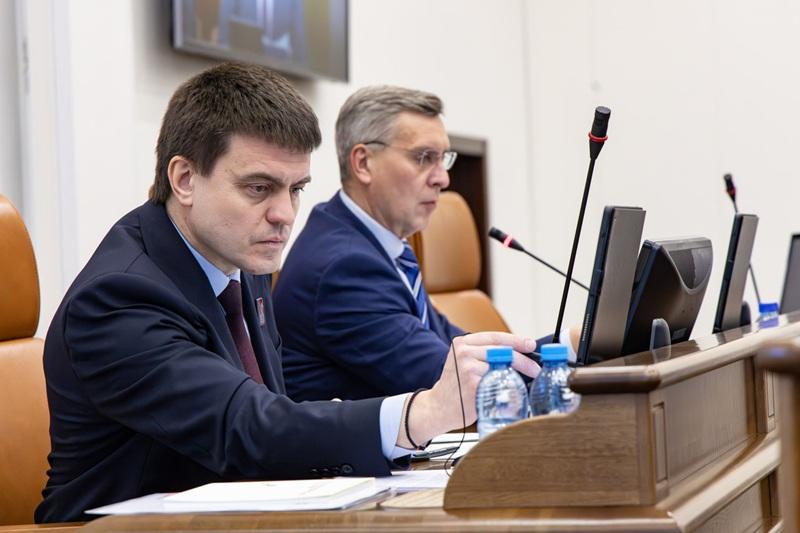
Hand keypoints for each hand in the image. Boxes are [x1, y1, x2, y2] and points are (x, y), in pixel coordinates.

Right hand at [397, 332, 537, 448]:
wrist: (439, 407)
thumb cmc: (458, 386)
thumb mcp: (465, 362)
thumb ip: (485, 354)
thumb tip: (518, 353)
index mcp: (463, 343)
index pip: (495, 337)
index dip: (516, 340)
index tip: (531, 345)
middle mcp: (463, 352)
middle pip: (502, 351)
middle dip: (523, 360)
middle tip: (535, 368)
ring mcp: (467, 367)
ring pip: (502, 366)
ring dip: (518, 375)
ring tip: (527, 381)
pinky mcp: (473, 383)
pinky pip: (498, 382)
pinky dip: (509, 387)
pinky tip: (513, 391)